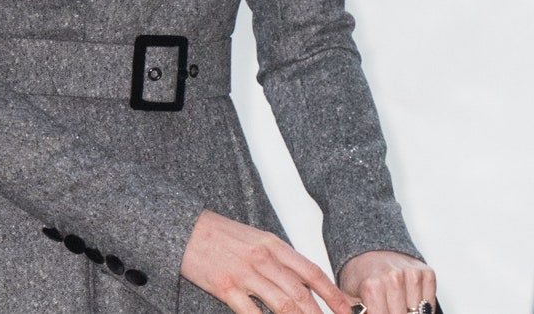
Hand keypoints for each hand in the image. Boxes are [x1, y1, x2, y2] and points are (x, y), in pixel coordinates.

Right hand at [182, 209, 351, 313]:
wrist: (185, 228)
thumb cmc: (220, 234)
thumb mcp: (255, 239)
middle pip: (302, 294)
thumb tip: (302, 283)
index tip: (348, 311)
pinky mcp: (227, 288)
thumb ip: (278, 260)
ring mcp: (245, 274)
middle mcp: (263, 258)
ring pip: (283, 306)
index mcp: (273, 244)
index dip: (334, 295)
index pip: (312, 272)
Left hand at [338, 250, 435, 313]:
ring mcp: (411, 274)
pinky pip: (430, 302)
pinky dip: (424, 308)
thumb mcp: (349, 297)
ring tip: (397, 306)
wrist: (370, 252)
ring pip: (419, 313)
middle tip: (388, 308)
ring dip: (410, 312)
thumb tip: (346, 313)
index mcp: (372, 286)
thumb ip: (349, 310)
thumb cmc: (361, 277)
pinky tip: (411, 305)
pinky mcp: (426, 272)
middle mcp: (393, 278)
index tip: (377, 312)